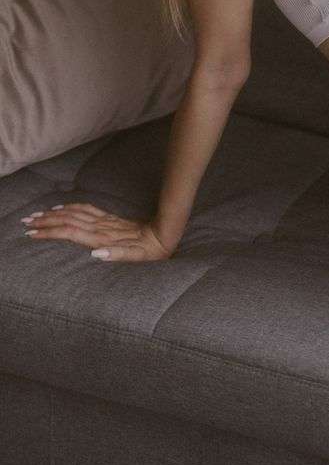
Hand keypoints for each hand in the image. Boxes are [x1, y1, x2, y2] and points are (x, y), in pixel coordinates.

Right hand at [20, 203, 175, 262]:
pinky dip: (71, 208)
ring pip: (75, 213)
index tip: (32, 233)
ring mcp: (106, 222)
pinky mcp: (111, 219)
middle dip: (46, 221)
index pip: (71, 232)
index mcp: (104, 238)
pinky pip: (86, 210)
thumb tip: (96, 254)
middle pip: (68, 220)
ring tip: (37, 214)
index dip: (51, 232)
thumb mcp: (138, 256)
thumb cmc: (151, 250)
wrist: (165, 233)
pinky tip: (62, 208)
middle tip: (26, 221)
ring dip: (55, 213)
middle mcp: (102, 228)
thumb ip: (118, 254)